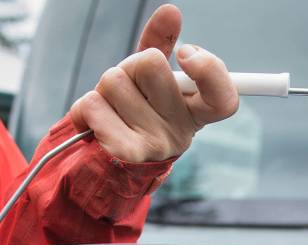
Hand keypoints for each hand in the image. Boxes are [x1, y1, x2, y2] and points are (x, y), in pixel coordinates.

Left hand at [70, 3, 238, 162]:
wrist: (109, 166)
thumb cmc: (135, 114)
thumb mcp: (151, 80)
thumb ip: (162, 44)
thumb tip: (171, 12)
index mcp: (194, 113)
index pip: (223, 96)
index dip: (208, 68)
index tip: (185, 54)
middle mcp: (180, 133)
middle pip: (150, 63)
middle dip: (129, 65)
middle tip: (130, 90)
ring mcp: (155, 146)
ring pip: (113, 80)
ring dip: (102, 88)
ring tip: (111, 110)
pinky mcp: (125, 154)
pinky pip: (93, 104)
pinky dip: (84, 107)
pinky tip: (93, 123)